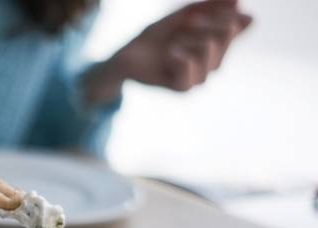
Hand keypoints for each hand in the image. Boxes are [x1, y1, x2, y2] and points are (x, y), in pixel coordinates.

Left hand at [86, 0, 251, 101]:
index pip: (232, 29)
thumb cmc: (155, 38)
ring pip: (211, 63)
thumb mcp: (180, 17)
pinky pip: (190, 80)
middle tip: (191, 20)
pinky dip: (184, 63)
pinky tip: (173, 53)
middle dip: (212, 28)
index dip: (231, 18)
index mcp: (212, 43)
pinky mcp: (179, 87)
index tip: (227, 6)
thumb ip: (206, 8)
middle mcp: (208, 62)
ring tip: (179, 35)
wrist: (127, 57)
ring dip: (196, 43)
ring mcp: (196, 77)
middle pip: (222, 45)